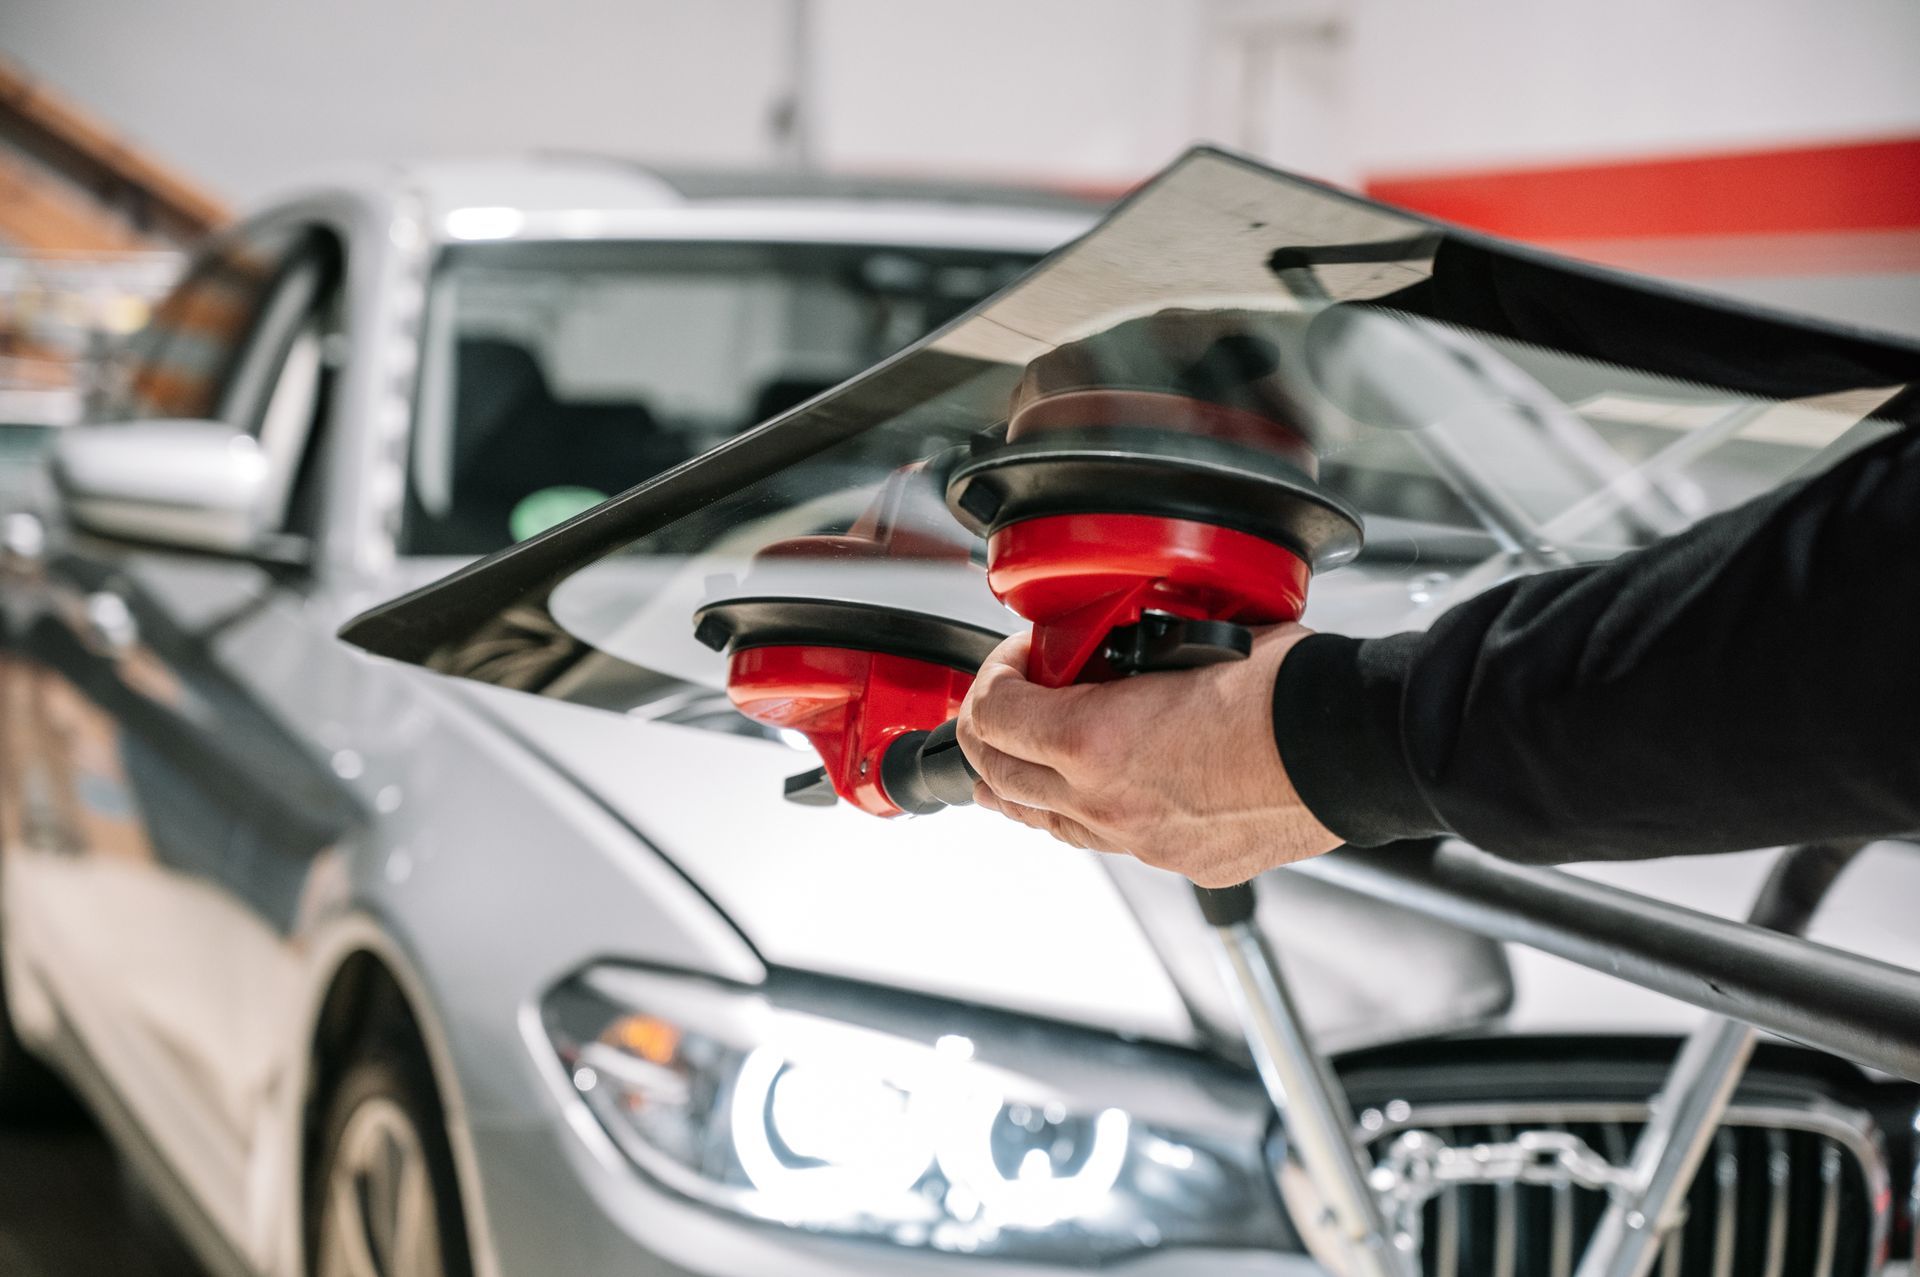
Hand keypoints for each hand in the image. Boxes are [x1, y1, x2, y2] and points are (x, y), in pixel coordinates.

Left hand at [955, 623, 1341, 886]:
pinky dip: (1083, 810)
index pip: (990, 716)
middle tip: (1004, 704)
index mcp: (1094, 738)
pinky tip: (1096, 788)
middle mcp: (1105, 802)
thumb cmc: (1289, 688)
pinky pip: (1105, 840)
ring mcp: (1140, 840)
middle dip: (989, 735)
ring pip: (1045, 823)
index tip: (1018, 659)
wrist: (1354, 748)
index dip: (992, 677)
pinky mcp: (1179, 861)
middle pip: (1000, 779)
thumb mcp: (1187, 634)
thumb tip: (1113, 632)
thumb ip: (1131, 643)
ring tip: (1020, 758)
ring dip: (1023, 784)